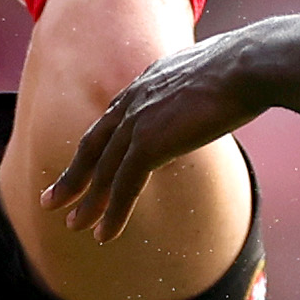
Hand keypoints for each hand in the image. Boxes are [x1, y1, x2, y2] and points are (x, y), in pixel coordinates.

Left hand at [42, 29, 266, 238]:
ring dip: (87, 202)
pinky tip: (104, 234)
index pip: (113, 120)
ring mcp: (138, 122)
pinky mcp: (150, 143)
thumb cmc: (246, 66)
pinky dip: (113, 212)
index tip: (85, 165)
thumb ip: (201, 87)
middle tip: (52, 200)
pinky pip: (124, 186)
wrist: (248, 65)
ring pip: (103, 171)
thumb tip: (219, 92)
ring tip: (73, 226)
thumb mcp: (213, 72)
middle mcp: (134, 101)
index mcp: (147, 82)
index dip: (97, 146)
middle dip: (72, 176)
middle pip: (94, 146)